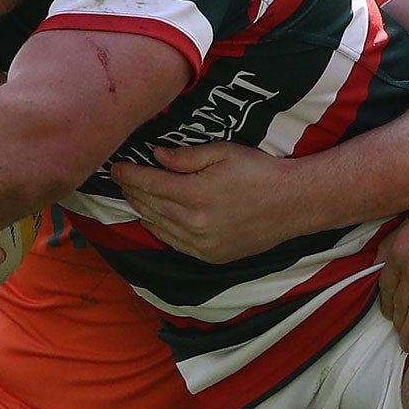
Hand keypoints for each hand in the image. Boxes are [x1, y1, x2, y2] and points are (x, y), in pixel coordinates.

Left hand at [111, 144, 292, 262]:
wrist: (292, 204)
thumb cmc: (260, 172)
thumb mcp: (223, 152)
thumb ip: (185, 157)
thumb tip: (156, 157)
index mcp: (193, 193)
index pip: (147, 183)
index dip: (128, 174)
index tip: (116, 167)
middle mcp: (192, 222)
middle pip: (148, 205)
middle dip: (131, 190)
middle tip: (121, 179)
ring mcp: (200, 243)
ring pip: (157, 226)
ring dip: (142, 210)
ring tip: (133, 196)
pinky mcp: (209, 256)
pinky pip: (174, 243)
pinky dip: (158, 230)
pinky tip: (153, 219)